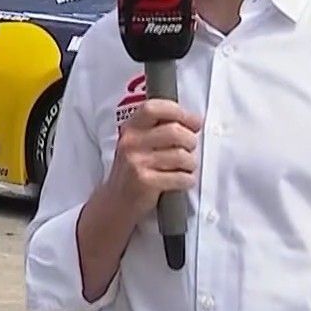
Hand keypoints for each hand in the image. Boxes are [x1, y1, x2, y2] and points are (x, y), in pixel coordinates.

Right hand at [105, 98, 202, 214]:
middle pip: (174, 131)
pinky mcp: (145, 182)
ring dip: (190, 163)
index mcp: (130, 128)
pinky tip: (182, 181)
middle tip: (190, 148)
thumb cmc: (134, 169)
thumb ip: (158, 128)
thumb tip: (194, 121)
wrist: (116, 201)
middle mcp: (131, 143)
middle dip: (190, 141)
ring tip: (184, 167)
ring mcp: (136, 162)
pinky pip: (180, 177)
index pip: (154, 109)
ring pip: (181, 155)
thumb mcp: (138, 143)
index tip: (194, 122)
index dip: (179, 112)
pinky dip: (187, 180)